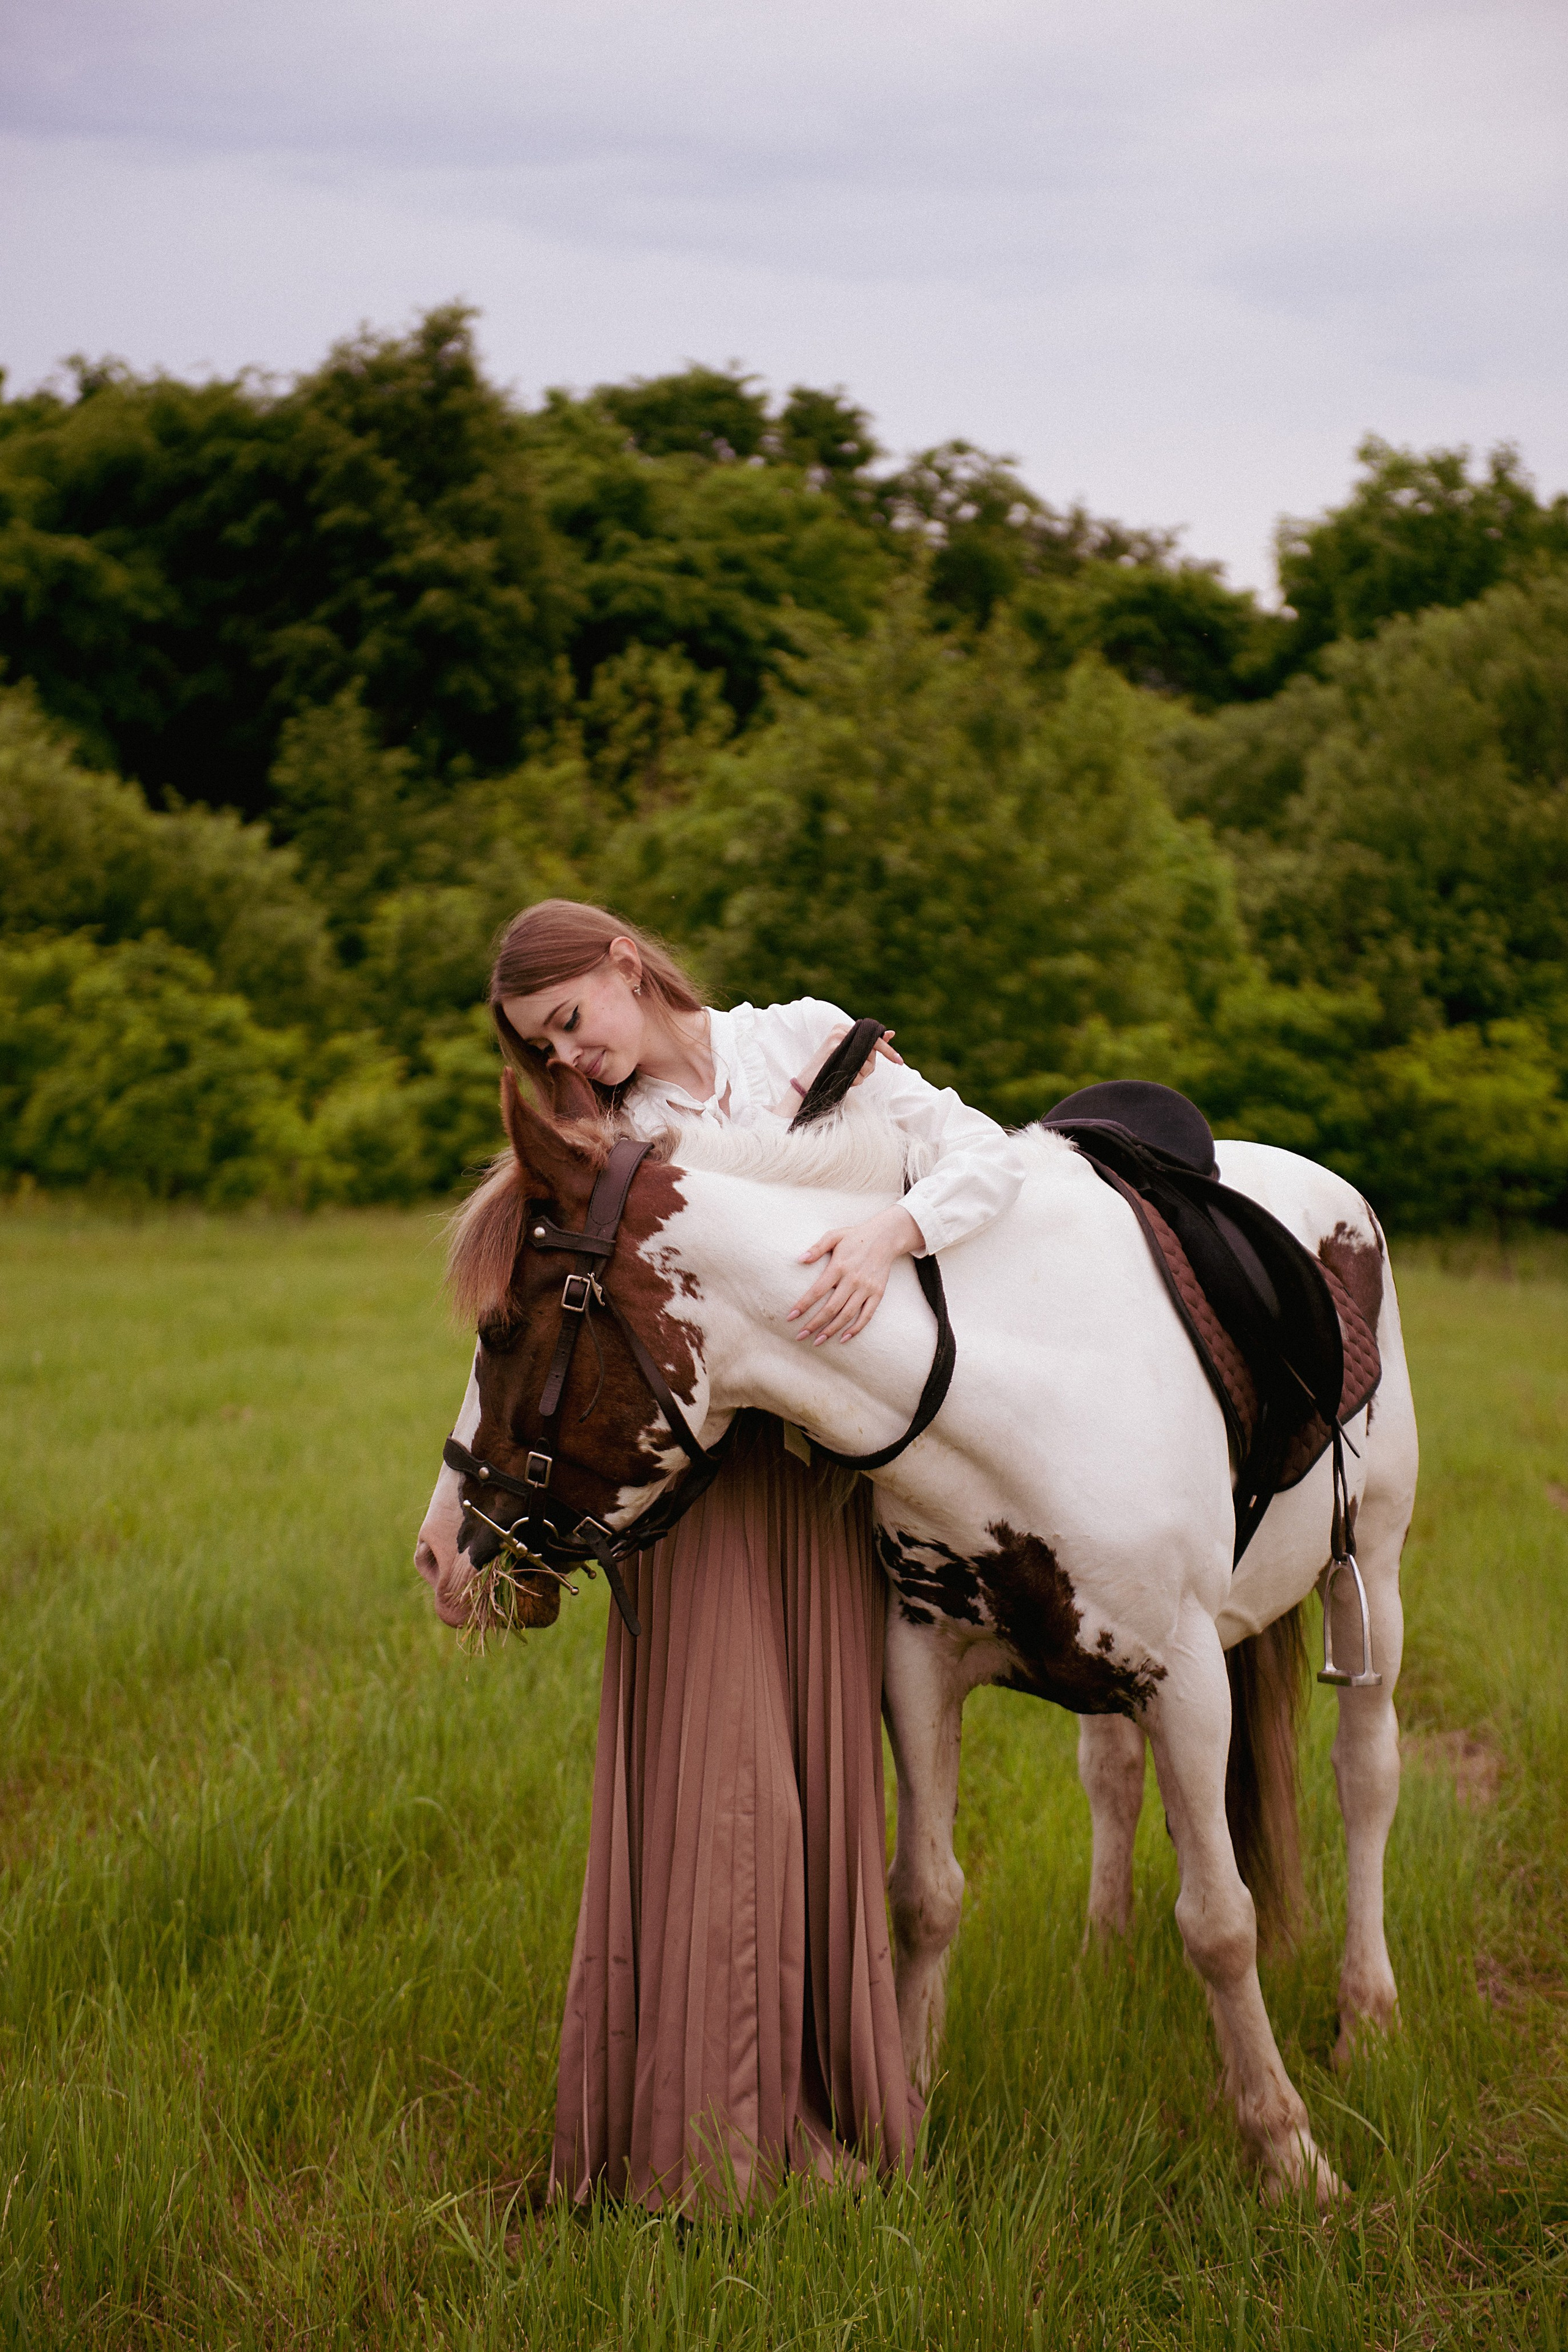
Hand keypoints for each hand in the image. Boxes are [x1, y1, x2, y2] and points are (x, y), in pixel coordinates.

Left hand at [788, 1204, 924, 1343]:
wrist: (885, 1236)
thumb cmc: (855, 1236)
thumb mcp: (834, 1236)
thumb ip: (817, 1248)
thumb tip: (799, 1259)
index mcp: (839, 1266)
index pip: (817, 1291)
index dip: (803, 1306)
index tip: (790, 1317)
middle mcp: (852, 1280)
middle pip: (830, 1308)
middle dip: (814, 1324)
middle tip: (800, 1336)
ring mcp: (866, 1288)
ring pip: (847, 1315)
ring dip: (831, 1330)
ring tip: (817, 1341)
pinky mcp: (878, 1293)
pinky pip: (867, 1315)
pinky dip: (856, 1328)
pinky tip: (843, 1338)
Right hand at [790, 1024, 904, 1103]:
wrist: (807, 1084)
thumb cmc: (830, 1071)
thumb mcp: (852, 1058)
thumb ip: (869, 1046)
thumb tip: (891, 1033)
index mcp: (845, 1028)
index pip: (873, 1037)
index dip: (888, 1050)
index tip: (900, 1061)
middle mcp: (841, 1029)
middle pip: (873, 1049)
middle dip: (869, 1067)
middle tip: (857, 1075)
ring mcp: (837, 1037)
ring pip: (867, 1058)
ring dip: (862, 1074)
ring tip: (848, 1077)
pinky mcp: (834, 1048)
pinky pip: (858, 1066)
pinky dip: (855, 1078)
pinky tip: (846, 1080)